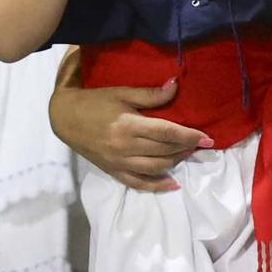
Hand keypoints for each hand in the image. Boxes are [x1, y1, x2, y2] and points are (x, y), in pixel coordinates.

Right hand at [48, 49, 212, 192]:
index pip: (168, 133)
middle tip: (201, 143)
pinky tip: (173, 184)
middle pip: (165, 150)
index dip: (190, 136)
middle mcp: (126, 147)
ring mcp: (120, 162)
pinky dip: (158, 185)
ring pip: (157, 167)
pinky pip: (139, 183)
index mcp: (129, 125)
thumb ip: (150, 94)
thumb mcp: (121, 93)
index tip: (208, 137)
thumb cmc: (94, 101)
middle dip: (187, 147)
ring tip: (187, 153)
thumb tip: (176, 85)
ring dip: (176, 162)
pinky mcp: (114, 171)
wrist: (63, 118)